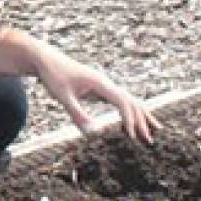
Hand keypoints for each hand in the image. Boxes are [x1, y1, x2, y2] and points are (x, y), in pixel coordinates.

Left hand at [36, 55, 158, 142]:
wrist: (46, 60)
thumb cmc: (53, 76)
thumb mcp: (62, 97)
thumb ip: (77, 113)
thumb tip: (92, 133)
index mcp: (100, 84)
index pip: (122, 102)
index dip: (129, 119)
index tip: (131, 137)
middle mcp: (106, 83)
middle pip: (131, 102)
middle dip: (141, 121)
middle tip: (149, 141)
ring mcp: (104, 85)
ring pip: (129, 100)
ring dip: (140, 116)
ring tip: (154, 131)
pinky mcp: (99, 88)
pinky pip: (120, 101)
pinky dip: (129, 112)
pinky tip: (131, 124)